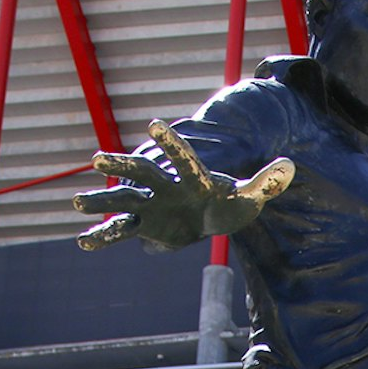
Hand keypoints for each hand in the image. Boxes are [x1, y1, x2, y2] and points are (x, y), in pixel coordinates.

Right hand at [73, 119, 293, 251]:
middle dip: (121, 167)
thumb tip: (289, 165)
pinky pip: (121, 231)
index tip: (156, 125)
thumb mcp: (249, 197)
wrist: (209, 217)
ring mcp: (151, 205)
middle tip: (97, 160)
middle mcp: (166, 186)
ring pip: (123, 201)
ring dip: (102, 202)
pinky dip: (103, 237)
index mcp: (192, 177)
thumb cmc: (228, 202)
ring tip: (77, 203)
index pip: (183, 158)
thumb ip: (266, 183)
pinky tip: (83, 243)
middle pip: (141, 173)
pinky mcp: (144, 224)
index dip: (172, 144)